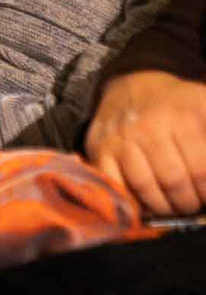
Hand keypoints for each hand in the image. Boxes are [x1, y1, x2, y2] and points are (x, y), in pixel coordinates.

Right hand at [85, 69, 205, 217]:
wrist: (131, 88)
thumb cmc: (174, 105)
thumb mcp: (204, 105)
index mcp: (181, 117)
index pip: (199, 169)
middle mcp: (148, 126)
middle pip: (173, 181)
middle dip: (187, 202)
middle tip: (191, 205)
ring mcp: (121, 138)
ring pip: (144, 187)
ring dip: (162, 206)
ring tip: (172, 207)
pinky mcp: (99, 149)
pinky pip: (116, 185)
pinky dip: (131, 201)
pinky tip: (145, 204)